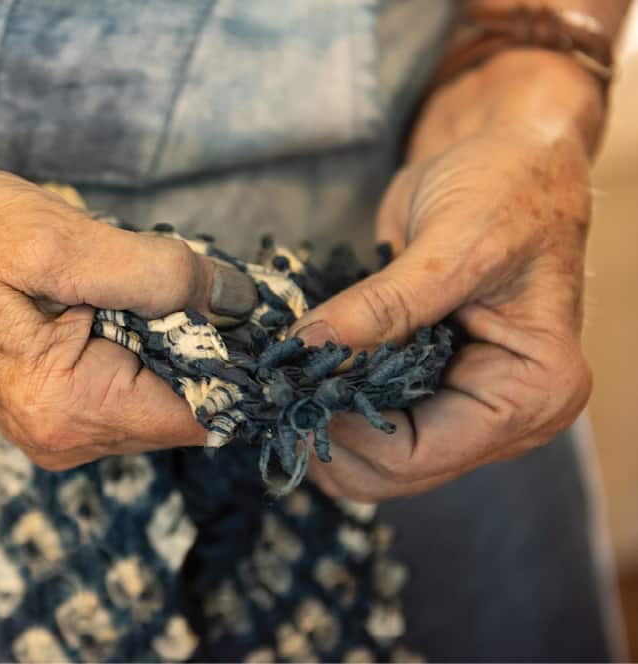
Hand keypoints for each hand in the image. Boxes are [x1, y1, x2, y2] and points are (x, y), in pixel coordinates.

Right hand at [0, 160, 257, 469]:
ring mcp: (55, 426)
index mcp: (67, 409)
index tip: (250, 302)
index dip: (239, 360)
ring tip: (126, 275)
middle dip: (201, 340)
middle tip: (177, 268)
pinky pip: (127, 381)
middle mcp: (64, 438)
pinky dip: (140, 336)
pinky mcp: (48, 403)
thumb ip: (158, 274)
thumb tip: (239, 301)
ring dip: (167, 333)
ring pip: (159, 390)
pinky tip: (108, 294)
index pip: (202, 412)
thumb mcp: (57, 239)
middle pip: (183, 404)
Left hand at [290, 126, 592, 500]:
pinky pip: (366, 413)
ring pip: (373, 453)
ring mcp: (459, 398)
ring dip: (322, 425)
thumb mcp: (455, 243)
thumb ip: (386, 305)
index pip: (424, 453)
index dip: (350, 435)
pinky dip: (326, 401)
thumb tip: (308, 349)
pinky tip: (291, 375)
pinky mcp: (423, 378)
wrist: (506, 153)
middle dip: (331, 438)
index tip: (292, 396)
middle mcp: (501, 411)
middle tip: (273, 396)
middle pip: (395, 468)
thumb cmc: (508, 187)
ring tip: (277, 384)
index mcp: (533, 390)